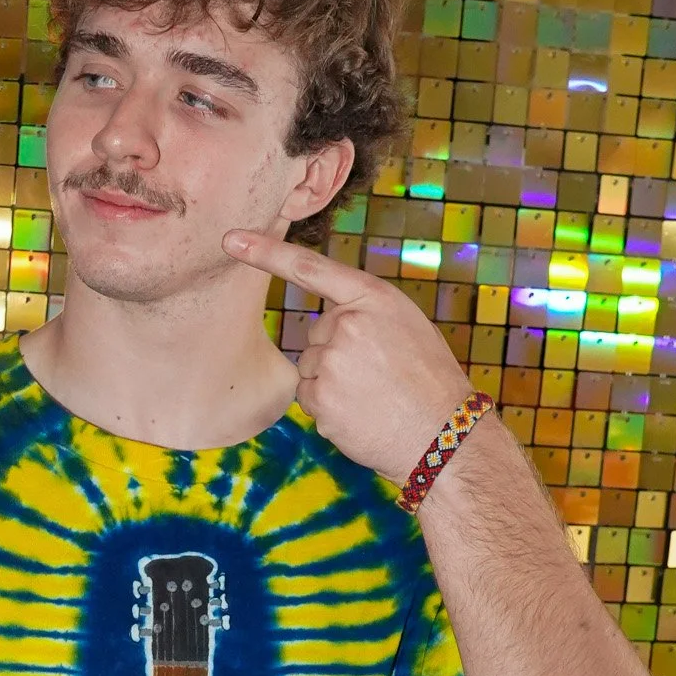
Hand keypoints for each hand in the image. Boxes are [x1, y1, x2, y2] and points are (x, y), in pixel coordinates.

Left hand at [222, 228, 475, 483]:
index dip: (266, 253)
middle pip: (316, 334)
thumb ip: (363, 313)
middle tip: (379, 375)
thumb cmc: (428, 379)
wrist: (443, 434)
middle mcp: (346, 324)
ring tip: (373, 396)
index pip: (310, 269)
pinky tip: (360, 413)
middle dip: (337, 352)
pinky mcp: (319, 398)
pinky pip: (308, 396)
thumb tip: (326, 321)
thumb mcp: (405, 324)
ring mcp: (330, 362)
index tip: (232, 241)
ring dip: (332, 382)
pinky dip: (328, 407)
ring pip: (311, 367)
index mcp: (372, 298)